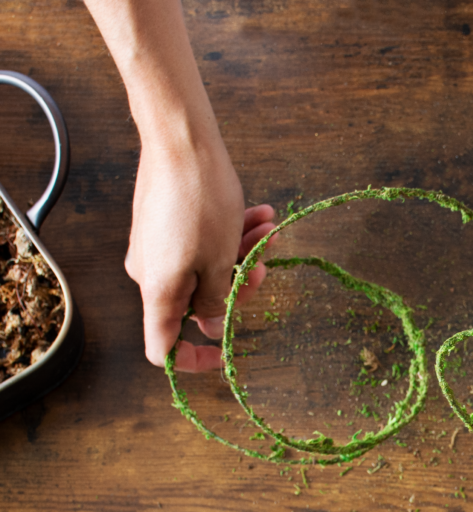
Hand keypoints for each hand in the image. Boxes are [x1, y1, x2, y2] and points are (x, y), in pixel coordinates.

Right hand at [124, 134, 275, 371]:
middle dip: (237, 284)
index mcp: (158, 291)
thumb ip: (216, 300)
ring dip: (242, 252)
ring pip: (208, 266)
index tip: (226, 354)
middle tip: (263, 263)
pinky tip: (259, 215)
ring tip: (268, 228)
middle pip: (199, 301)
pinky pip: (202, 242)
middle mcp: (152, 273)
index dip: (195, 358)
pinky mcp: (169, 224)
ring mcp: (160, 248)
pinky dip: (231, 233)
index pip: (164, 348)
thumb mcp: (219, 259)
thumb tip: (213, 326)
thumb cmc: (199, 198)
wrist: (182, 140)